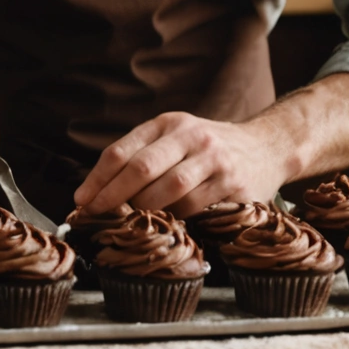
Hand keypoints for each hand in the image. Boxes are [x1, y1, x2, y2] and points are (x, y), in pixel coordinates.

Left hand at [73, 112, 289, 216]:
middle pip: (142, 168)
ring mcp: (215, 161)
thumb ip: (142, 156)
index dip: (97, 179)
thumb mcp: (176, 138)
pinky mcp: (234, 185)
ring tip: (129, 223)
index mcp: (170, 124)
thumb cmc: (209, 149)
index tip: (81, 201)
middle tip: (96, 216)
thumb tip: (95, 192)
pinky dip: (175, 219)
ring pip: (168, 190)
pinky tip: (165, 224)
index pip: (122, 151)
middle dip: (113, 197)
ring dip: (144, 211)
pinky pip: (196, 208)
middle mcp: (192, 137)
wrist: (267, 147)